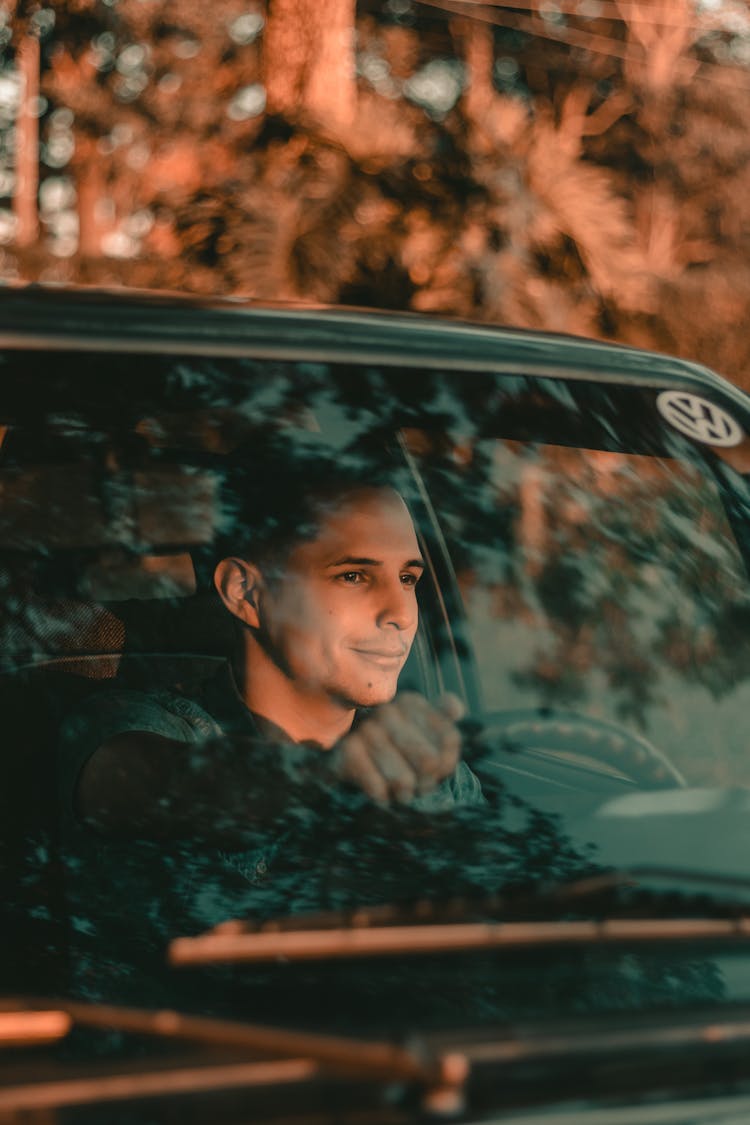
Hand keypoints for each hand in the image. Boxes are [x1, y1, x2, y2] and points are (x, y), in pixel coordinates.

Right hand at [330, 692, 464, 804]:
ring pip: (403, 780)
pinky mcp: (347, 752)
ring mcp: (365, 730)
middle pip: (429, 762)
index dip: (447, 764)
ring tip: (399, 792)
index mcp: (411, 702)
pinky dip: (383, 797)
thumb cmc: (395, 748)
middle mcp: (387, 710)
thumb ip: (443, 717)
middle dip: (426, 783)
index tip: (437, 770)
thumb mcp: (423, 730)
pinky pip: (378, 789)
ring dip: (404, 794)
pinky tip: (380, 794)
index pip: (449, 740)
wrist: (349, 761)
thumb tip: (456, 709)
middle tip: (417, 786)